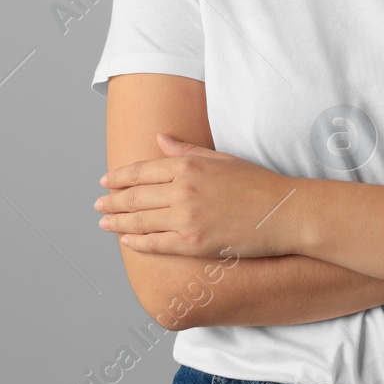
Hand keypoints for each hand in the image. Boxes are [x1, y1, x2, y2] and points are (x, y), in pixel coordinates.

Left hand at [95, 133, 298, 256]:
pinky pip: (156, 244)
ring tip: (104, 222)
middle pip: (135, 196)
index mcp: (189, 165)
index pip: (142, 170)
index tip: (105, 181)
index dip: (119, 177)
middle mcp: (183, 190)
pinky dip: (137, 242)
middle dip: (112, 200)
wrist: (285, 213)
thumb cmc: (259, 184)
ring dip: (117, 222)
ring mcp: (187, 218)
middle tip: (98, 203)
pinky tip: (126, 240)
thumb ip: (187, 150)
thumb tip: (159, 139)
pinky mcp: (194, 243)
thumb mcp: (222, 158)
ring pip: (140, 221)